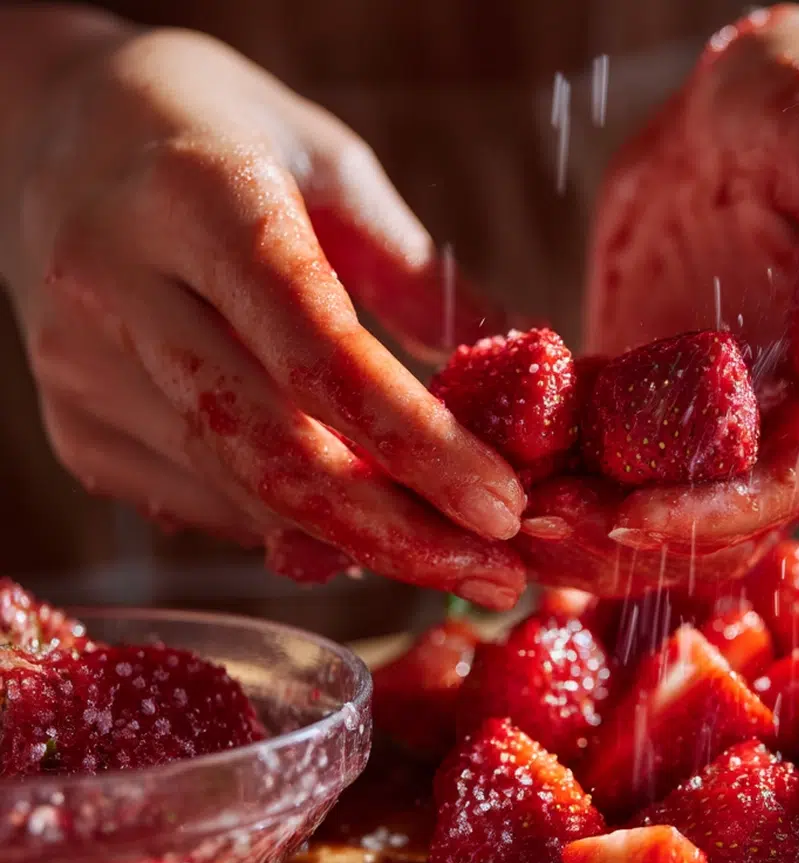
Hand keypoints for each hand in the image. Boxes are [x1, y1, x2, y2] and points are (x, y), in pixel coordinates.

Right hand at [2, 25, 524, 607]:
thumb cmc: (216, 136)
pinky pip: (203, 509)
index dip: (423, 447)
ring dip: (359, 545)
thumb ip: (417, 276)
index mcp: (198, 200)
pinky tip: (352, 525)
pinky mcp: (72, 426)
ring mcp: (81, 367)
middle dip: (401, 538)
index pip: (323, 354)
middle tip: (498, 577)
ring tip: (452, 556)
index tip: (505, 505)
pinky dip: (290, 528)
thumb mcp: (329, 166)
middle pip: (276, 455)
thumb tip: (530, 369)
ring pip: (241, 496)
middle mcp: (119, 287)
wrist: (52, 133)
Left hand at [524, 5, 798, 588]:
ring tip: (523, 516)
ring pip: (690, 531)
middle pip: (738, 526)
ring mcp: (758, 433)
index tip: (623, 516)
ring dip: (605, 539)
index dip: (713, 514)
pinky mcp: (693, 425)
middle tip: (540, 521)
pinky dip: (591, 503)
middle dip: (639, 537)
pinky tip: (529, 489)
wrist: (751, 108)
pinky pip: (648, 492)